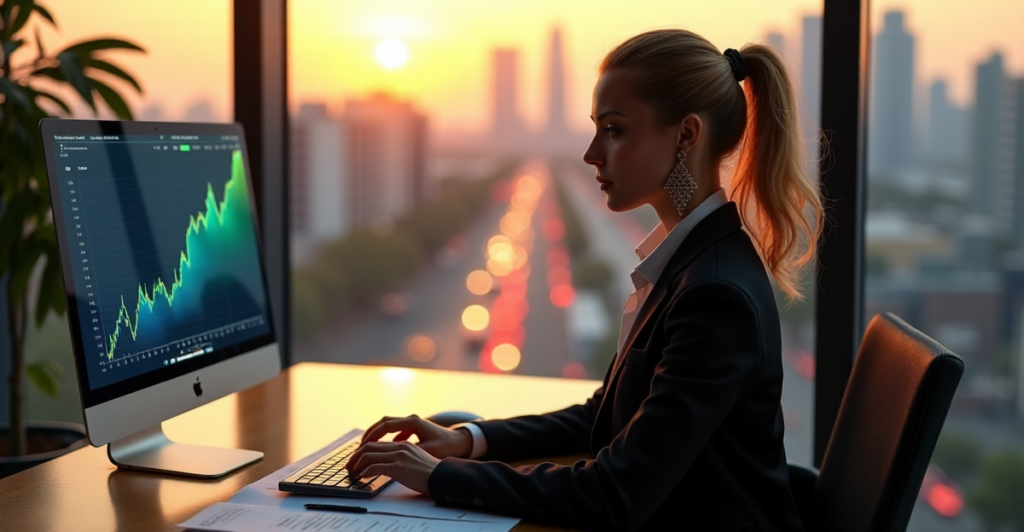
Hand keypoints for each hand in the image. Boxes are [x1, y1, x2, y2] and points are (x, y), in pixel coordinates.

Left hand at [346, 441, 438, 494]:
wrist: (443, 477)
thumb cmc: (431, 472)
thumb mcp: (416, 459)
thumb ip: (402, 457)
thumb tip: (389, 465)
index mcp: (403, 444)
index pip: (377, 443)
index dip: (363, 450)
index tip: (356, 459)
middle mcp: (400, 447)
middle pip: (369, 445)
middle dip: (355, 455)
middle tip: (349, 465)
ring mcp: (399, 456)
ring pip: (369, 454)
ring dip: (357, 463)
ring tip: (352, 471)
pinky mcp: (398, 467)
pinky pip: (374, 466)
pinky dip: (364, 471)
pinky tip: (362, 476)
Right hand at [359, 414, 473, 459]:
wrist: (460, 441)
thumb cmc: (446, 446)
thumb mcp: (428, 450)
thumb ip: (411, 451)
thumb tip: (394, 456)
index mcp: (413, 422)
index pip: (386, 424)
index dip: (373, 435)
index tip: (363, 445)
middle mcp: (410, 419)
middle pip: (384, 422)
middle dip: (370, 433)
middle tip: (360, 446)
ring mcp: (411, 423)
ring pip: (388, 425)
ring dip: (377, 435)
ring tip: (367, 447)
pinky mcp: (413, 429)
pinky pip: (395, 430)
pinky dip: (386, 438)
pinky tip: (384, 448)